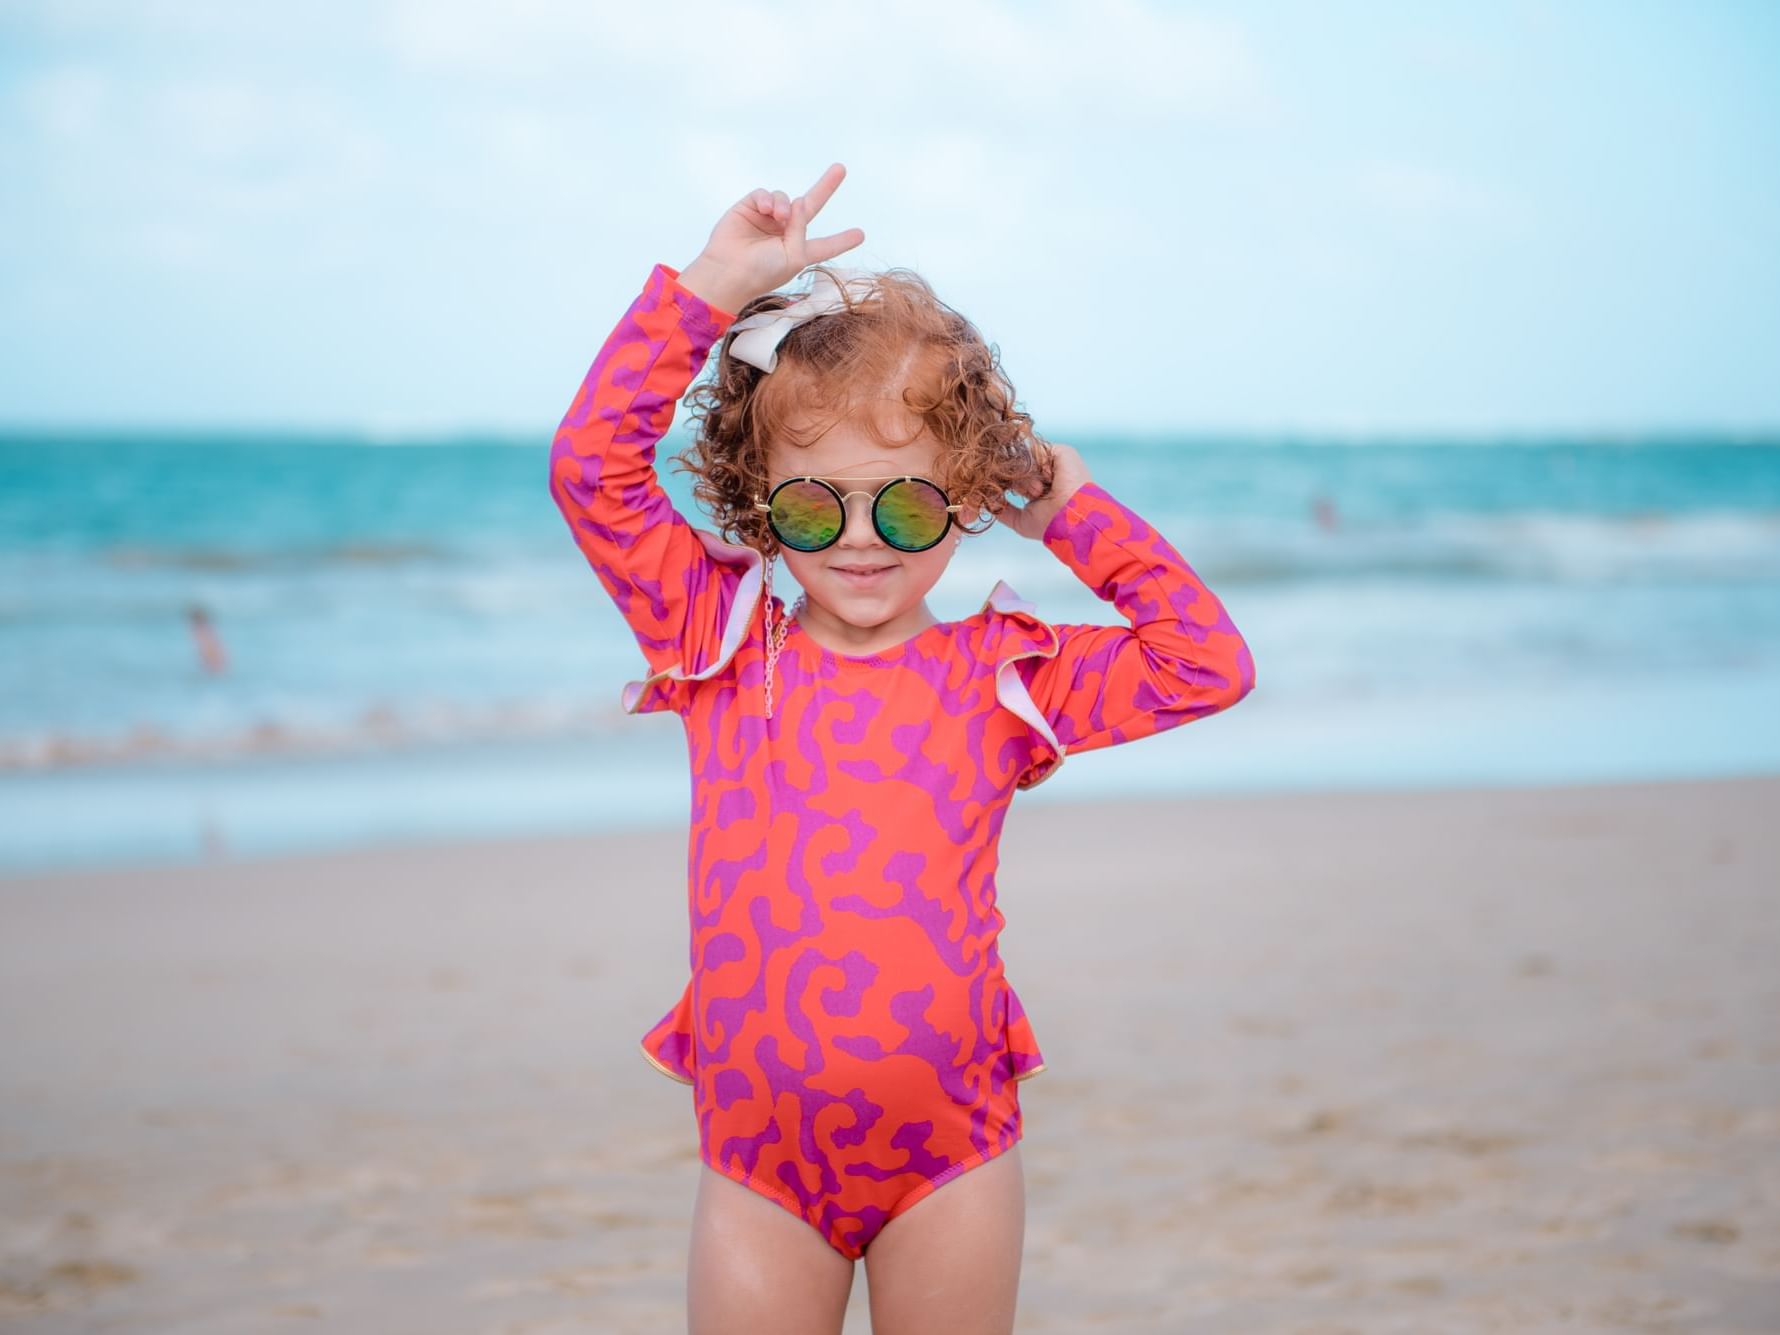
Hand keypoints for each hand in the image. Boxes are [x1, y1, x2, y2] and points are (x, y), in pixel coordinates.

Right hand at [678, 163, 865, 312]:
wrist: (728, 271)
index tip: (860, 235)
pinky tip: (766, 210)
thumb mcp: (794, 256)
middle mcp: (785, 232)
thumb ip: (801, 228)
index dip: (841, 240)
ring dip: (785, 204)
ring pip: (786, 198)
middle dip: (825, 187)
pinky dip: (768, 199)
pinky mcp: (749, 208)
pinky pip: (765, 194)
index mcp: (799, 250)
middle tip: (841, 169)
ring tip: (778, 216)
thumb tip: (799, 200)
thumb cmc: (762, 271)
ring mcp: (767, 219)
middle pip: (810, 206)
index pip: (825, 244)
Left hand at [995, 438, 1093, 540]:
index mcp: (1037, 489)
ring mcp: (1053, 463)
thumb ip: (1003, 511)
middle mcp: (1045, 474)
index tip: (1004, 491)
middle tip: (1033, 494)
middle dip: (1018, 482)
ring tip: (1041, 491)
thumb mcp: (1020, 521)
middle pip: (1017, 467)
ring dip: (1029, 477)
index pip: (1014, 479)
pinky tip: (1050, 479)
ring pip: (1025, 460)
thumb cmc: (1050, 524)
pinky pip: (1037, 451)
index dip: (1006, 484)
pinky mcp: (1061, 452)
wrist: (1071, 517)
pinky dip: (1039, 466)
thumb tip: (986, 501)